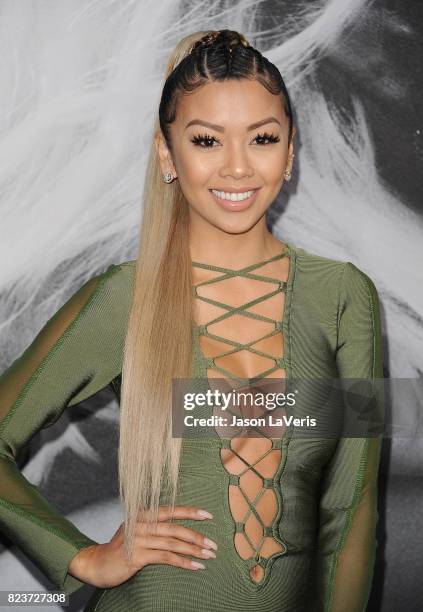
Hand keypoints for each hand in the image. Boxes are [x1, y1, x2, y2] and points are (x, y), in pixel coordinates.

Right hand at [68, 505, 216, 587]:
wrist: (96, 564)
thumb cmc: (121, 548)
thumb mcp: (136, 531)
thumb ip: (154, 527)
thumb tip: (180, 529)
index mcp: (143, 514)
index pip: (171, 510)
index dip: (190, 512)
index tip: (208, 515)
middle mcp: (141, 523)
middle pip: (175, 528)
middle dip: (196, 536)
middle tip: (213, 544)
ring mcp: (139, 539)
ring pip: (172, 543)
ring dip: (193, 550)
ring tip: (209, 555)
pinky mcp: (137, 556)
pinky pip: (165, 557)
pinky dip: (183, 561)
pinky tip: (195, 566)